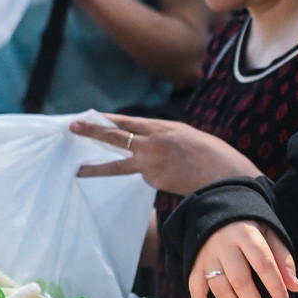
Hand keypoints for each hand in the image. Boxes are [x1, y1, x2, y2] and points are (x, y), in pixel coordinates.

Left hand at [71, 114, 260, 195]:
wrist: (225, 177)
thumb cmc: (211, 155)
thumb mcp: (185, 136)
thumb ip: (163, 138)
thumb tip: (145, 145)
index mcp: (162, 127)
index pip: (127, 121)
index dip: (107, 119)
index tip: (89, 116)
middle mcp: (153, 143)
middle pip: (115, 137)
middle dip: (92, 132)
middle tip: (72, 127)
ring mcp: (152, 164)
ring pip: (118, 165)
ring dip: (96, 167)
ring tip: (77, 169)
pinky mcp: (155, 181)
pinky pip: (146, 178)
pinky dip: (153, 176)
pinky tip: (172, 177)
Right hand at [190, 219, 297, 297]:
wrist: (217, 211)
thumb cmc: (249, 227)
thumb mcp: (270, 235)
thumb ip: (283, 260)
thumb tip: (295, 288)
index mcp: (246, 234)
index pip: (263, 263)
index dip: (274, 285)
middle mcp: (224, 245)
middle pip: (240, 279)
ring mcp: (207, 255)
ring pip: (220, 287)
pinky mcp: (195, 264)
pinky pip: (194, 287)